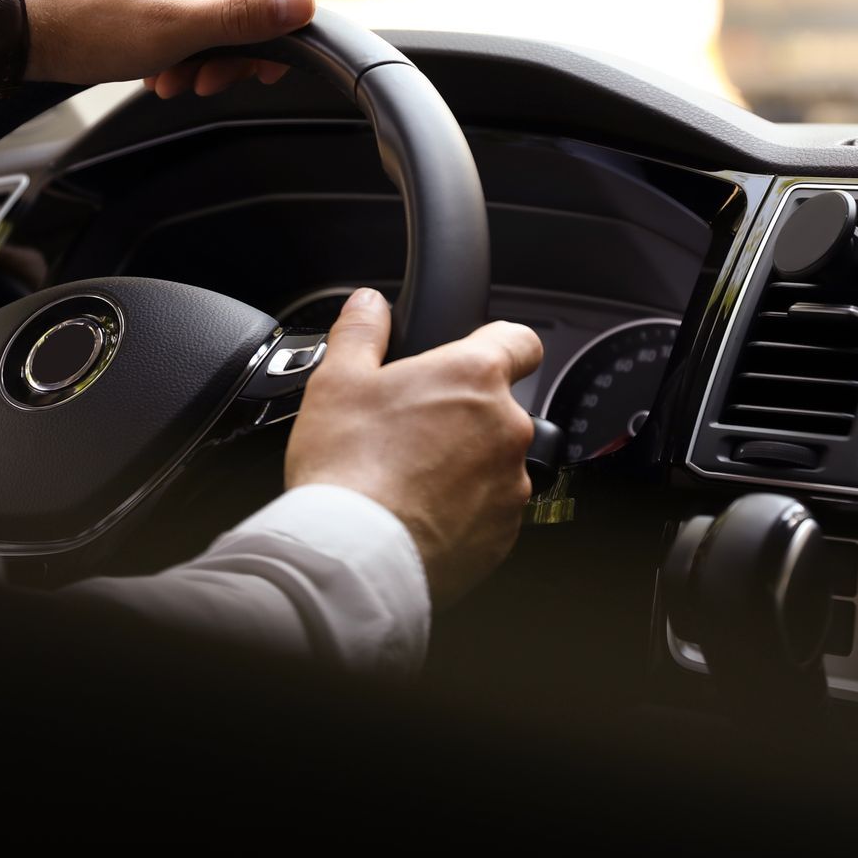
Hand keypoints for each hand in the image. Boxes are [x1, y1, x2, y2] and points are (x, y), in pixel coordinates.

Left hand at [26, 0, 313, 95]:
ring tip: (171, 78)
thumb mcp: (179, 32)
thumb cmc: (90, 27)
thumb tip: (305, 5)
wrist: (23, 25)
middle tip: (206, 82)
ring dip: (205, 54)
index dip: (285, 32)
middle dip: (235, 50)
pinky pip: (187, 8)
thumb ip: (245, 18)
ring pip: (218, 9)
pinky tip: (157, 66)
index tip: (260, 71)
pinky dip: (181, 43)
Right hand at [283, 287, 543, 607]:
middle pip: (498, 408)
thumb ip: (361, 332)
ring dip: (465, 465)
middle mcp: (506, 427)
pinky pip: (490, 510)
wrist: (355, 554)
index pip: (520, 341)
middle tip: (411, 431)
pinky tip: (418, 514)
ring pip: (495, 462)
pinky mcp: (504, 533)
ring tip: (410, 479)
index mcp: (473, 377)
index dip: (500, 344)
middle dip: (462, 415)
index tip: (474, 358)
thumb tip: (368, 303)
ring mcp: (511, 484)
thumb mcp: (337, 381)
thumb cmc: (348, 467)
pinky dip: (463, 510)